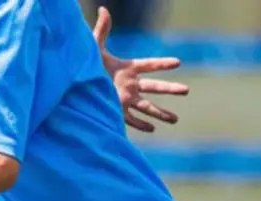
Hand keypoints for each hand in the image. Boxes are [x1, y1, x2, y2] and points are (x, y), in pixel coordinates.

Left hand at [94, 6, 189, 132]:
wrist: (73, 90)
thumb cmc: (83, 68)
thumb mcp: (94, 49)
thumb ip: (101, 30)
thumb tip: (103, 9)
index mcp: (127, 69)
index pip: (149, 65)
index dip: (162, 64)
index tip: (178, 63)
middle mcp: (129, 85)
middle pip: (154, 88)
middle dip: (170, 89)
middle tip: (187, 90)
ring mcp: (125, 100)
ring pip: (147, 107)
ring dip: (161, 113)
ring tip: (175, 120)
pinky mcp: (117, 112)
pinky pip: (132, 120)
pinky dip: (141, 125)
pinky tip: (153, 129)